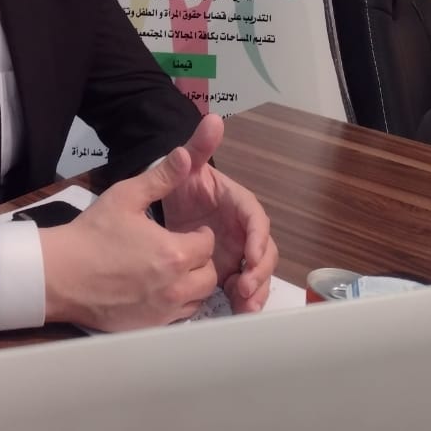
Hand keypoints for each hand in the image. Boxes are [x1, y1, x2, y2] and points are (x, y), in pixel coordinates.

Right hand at [38, 148, 217, 331]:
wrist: (61, 273)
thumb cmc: (93, 233)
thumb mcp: (126, 196)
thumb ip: (161, 177)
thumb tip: (187, 154)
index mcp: (174, 253)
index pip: (208, 244)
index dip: (200, 234)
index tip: (188, 231)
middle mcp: (175, 287)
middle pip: (209, 276)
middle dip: (201, 261)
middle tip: (182, 249)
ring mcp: (163, 312)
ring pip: (197, 300)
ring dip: (192, 284)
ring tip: (171, 269)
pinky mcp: (149, 327)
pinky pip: (178, 318)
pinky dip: (176, 304)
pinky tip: (158, 289)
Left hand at [161, 114, 277, 313]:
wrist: (166, 200)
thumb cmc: (180, 180)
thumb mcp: (187, 164)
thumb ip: (198, 145)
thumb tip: (213, 119)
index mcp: (238, 204)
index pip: (256, 219)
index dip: (258, 236)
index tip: (251, 253)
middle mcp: (243, 229)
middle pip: (264, 252)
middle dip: (260, 271)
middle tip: (245, 288)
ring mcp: (237, 251)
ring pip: (257, 273)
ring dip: (256, 290)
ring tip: (244, 306)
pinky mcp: (227, 269)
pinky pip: (241, 287)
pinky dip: (243, 300)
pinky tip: (236, 311)